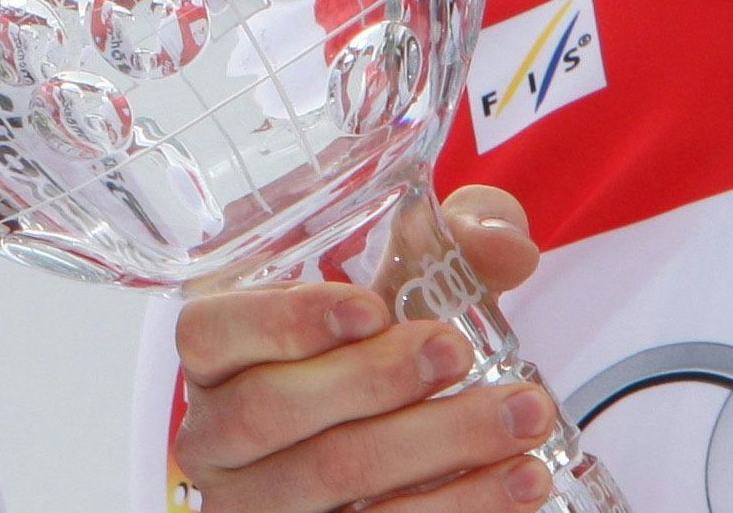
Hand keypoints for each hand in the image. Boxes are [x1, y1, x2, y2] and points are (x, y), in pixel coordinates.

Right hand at [172, 188, 553, 512]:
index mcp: (215, 359)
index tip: (370, 308)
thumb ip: (449, 247)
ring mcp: (257, 505)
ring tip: (523, 416)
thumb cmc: (376, 353)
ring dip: (438, 446)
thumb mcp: (400, 288)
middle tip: (457, 351)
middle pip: (272, 411)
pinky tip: (521, 480)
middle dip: (374, 379)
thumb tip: (507, 246)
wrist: (392, 447)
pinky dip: (462, 504)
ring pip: (331, 480)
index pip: (209, 334)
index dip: (283, 321)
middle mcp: (215, 438)